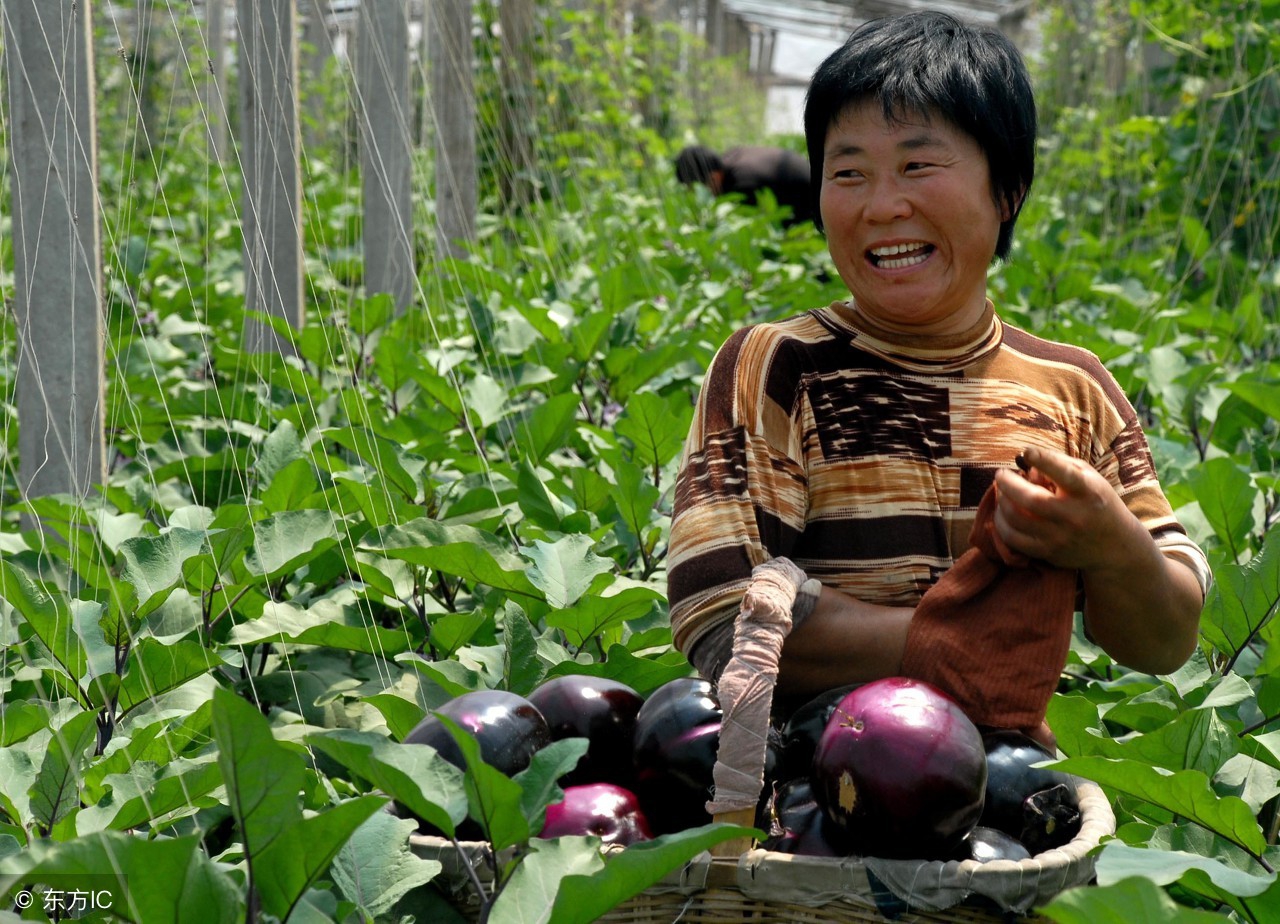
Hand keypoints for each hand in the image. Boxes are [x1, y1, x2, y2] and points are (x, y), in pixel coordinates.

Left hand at [991, 445, 1137, 572]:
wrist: (1115, 545)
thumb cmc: (1096, 501)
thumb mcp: (1089, 477)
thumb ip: (1059, 464)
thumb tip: (1026, 458)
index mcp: (1089, 493)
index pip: (1066, 476)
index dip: (1045, 461)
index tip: (1027, 451)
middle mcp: (1075, 516)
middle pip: (1032, 500)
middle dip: (1008, 484)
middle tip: (1000, 474)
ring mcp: (1061, 537)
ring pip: (1017, 520)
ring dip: (1001, 503)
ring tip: (1001, 493)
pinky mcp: (1049, 553)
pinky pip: (1014, 540)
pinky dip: (1001, 524)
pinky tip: (1003, 513)